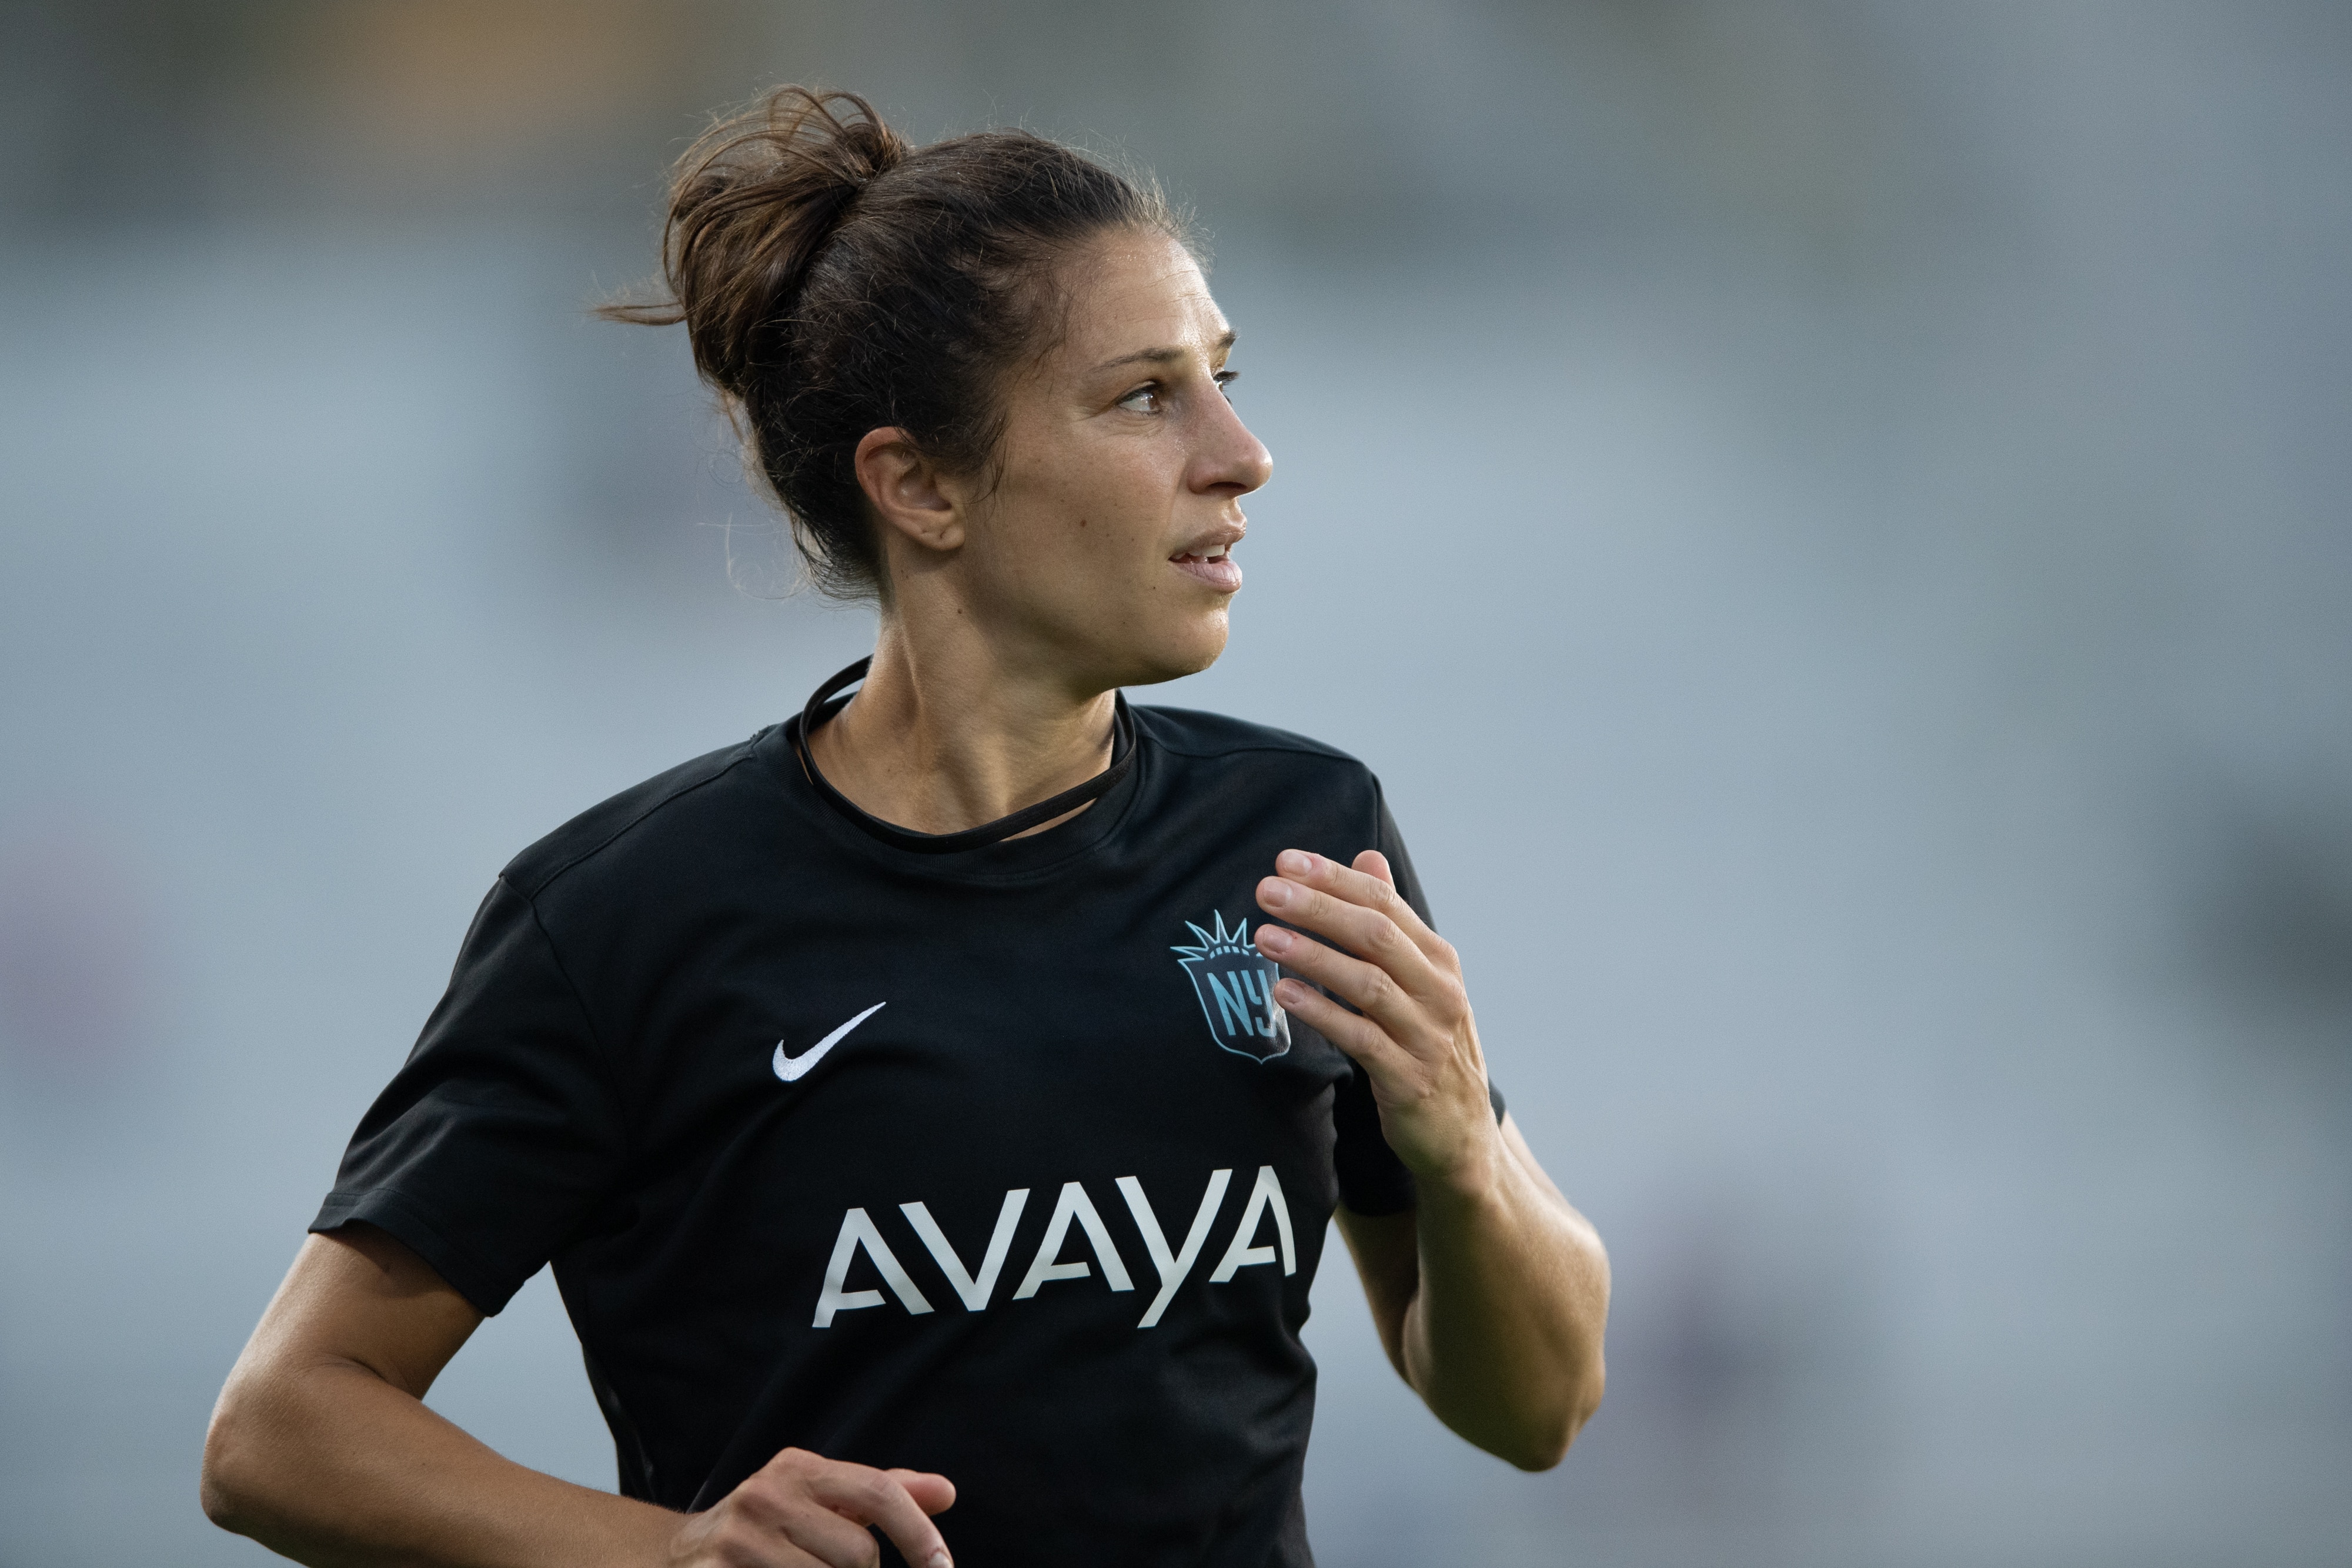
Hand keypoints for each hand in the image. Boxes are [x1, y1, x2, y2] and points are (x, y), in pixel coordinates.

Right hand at [663, 1448, 954, 1567]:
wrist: (679, 1557)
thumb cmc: (771, 1529)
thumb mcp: (821, 1500)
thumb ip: (883, 1494)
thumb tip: (947, 1492)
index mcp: (797, 1467)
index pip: (878, 1492)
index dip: (919, 1534)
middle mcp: (765, 1495)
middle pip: (858, 1554)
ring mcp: (737, 1541)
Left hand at [1253, 849, 1498, 1189]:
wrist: (1463, 1136)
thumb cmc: (1429, 1047)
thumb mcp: (1420, 980)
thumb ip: (1392, 921)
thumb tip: (1367, 857)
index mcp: (1438, 959)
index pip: (1384, 904)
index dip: (1335, 879)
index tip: (1286, 861)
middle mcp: (1439, 991)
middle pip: (1376, 936)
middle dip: (1319, 908)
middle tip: (1267, 890)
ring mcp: (1427, 1036)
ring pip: (1368, 983)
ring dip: (1313, 956)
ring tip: (1264, 937)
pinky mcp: (1409, 1079)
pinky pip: (1361, 1038)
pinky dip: (1323, 1013)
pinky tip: (1286, 995)